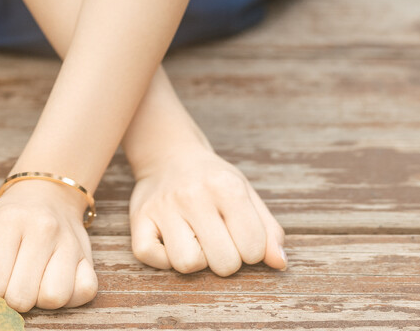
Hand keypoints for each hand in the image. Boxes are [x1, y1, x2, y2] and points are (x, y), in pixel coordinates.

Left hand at [0, 178, 98, 311]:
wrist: (49, 194)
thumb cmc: (13, 217)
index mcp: (10, 220)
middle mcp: (43, 229)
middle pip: (22, 296)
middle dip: (12, 298)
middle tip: (11, 283)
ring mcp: (70, 243)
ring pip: (54, 298)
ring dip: (41, 299)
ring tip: (34, 282)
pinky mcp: (89, 257)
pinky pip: (83, 294)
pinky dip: (69, 296)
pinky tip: (55, 281)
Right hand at [128, 148, 287, 274]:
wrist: (169, 154)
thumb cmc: (213, 181)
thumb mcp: (246, 195)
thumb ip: (268, 230)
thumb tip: (280, 264)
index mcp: (227, 188)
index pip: (253, 249)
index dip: (251, 252)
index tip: (240, 238)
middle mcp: (194, 195)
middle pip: (223, 263)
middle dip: (226, 261)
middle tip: (219, 242)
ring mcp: (163, 206)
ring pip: (187, 264)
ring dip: (195, 261)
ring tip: (195, 242)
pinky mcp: (139, 218)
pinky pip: (149, 257)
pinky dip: (162, 259)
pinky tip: (170, 242)